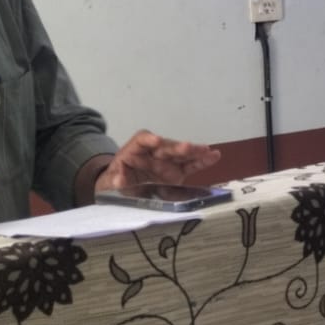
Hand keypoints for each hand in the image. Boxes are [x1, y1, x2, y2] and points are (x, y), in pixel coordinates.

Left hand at [95, 130, 220, 192]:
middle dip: (176, 147)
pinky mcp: (177, 171)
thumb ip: (116, 179)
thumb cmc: (115, 179)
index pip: (142, 140)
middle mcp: (154, 151)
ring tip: (208, 151)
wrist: (122, 185)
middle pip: (166, 147)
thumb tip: (119, 179)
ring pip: (181, 154)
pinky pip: (190, 165)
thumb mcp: (110, 181)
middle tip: (186, 147)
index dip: (150, 140)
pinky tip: (214, 156)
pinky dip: (201, 161)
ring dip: (194, 152)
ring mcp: (167, 161)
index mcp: (135, 149)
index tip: (156, 140)